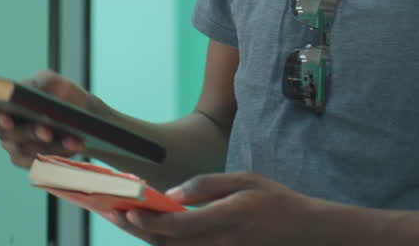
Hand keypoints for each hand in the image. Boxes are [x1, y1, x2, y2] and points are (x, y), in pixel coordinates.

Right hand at [0, 70, 97, 168]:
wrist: (80, 113)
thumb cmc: (58, 92)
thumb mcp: (50, 81)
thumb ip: (39, 83)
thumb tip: (30, 92)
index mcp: (1, 106)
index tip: (8, 119)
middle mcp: (4, 130)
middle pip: (11, 135)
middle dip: (31, 132)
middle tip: (47, 131)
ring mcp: (17, 148)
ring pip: (30, 150)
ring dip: (52, 145)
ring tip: (72, 139)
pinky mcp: (33, 161)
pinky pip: (43, 161)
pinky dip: (60, 153)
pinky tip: (75, 145)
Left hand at [116, 172, 321, 245]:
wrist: (304, 232)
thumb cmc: (274, 200)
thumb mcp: (244, 179)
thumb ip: (206, 186)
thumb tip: (171, 195)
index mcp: (227, 219)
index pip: (178, 226)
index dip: (149, 222)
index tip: (127, 210)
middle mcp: (221, 244)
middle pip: (170, 244)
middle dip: (139, 230)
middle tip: (114, 213)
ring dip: (150, 238)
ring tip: (127, 219)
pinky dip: (168, 244)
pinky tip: (154, 231)